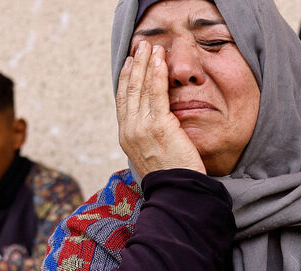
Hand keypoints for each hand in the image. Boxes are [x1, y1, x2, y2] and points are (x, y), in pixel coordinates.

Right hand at [116, 41, 204, 179]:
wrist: (177, 192)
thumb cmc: (173, 179)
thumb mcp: (155, 156)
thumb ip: (152, 139)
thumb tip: (158, 128)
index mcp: (127, 137)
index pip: (123, 101)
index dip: (126, 78)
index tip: (131, 63)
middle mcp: (129, 129)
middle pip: (129, 89)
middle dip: (135, 64)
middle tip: (141, 46)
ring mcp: (141, 127)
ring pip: (140, 87)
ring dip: (146, 63)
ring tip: (152, 47)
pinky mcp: (158, 125)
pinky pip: (156, 93)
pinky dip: (157, 74)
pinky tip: (160, 60)